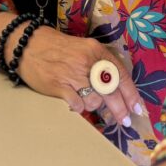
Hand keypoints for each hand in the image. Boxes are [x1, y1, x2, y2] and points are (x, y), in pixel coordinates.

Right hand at [15, 27, 144, 126]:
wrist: (28, 45)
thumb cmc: (58, 49)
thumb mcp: (83, 48)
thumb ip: (100, 65)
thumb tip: (118, 88)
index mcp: (96, 50)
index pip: (120, 74)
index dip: (131, 93)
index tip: (137, 108)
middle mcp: (87, 61)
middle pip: (111, 91)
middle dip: (121, 109)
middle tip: (125, 121)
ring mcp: (72, 74)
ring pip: (95, 100)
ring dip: (93, 105)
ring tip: (86, 99)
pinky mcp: (59, 86)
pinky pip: (77, 105)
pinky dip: (79, 107)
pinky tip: (74, 102)